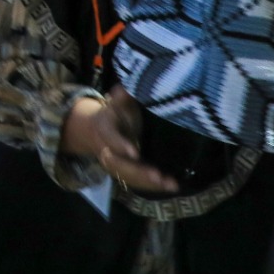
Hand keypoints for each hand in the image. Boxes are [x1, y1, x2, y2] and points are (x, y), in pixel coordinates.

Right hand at [60, 86, 178, 193]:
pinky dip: (154, 186)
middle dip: (138, 171)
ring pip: (129, 176)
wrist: (99, 130)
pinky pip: (138, 181)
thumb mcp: (119, 101)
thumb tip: (125, 87)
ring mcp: (117, 164)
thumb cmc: (116, 112)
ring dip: (149, 182)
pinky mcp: (127, 172)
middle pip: (119, 163)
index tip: (135, 152)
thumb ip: (123, 95)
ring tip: (171, 184)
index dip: (121, 145)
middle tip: (157, 175)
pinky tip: (173, 186)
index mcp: (104, 128)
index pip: (110, 137)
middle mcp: (107, 149)